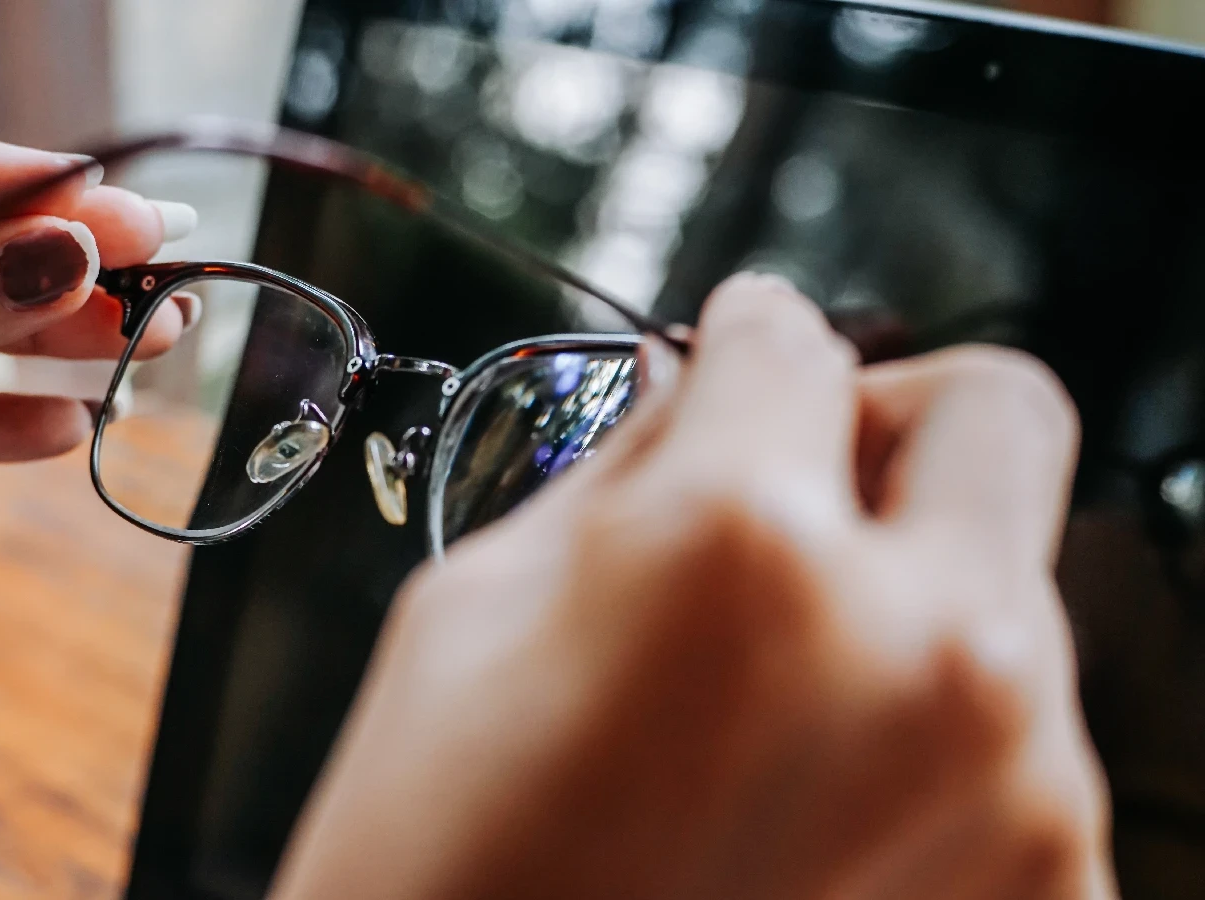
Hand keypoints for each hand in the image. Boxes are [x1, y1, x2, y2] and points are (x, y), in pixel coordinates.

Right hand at [274, 275, 1114, 897]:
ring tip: (771, 703)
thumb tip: (690, 398)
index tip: (743, 356)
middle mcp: (922, 654)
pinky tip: (807, 801)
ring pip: (1008, 589)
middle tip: (809, 475)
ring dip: (904, 604)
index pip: (793, 342)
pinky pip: (1019, 745)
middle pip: (996, 413)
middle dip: (891, 420)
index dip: (744, 341)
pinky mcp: (1052, 899)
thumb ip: (612, 480)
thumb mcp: (469, 624)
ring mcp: (1018, 792)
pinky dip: (929, 741)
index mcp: (736, 547)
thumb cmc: (431, 876)